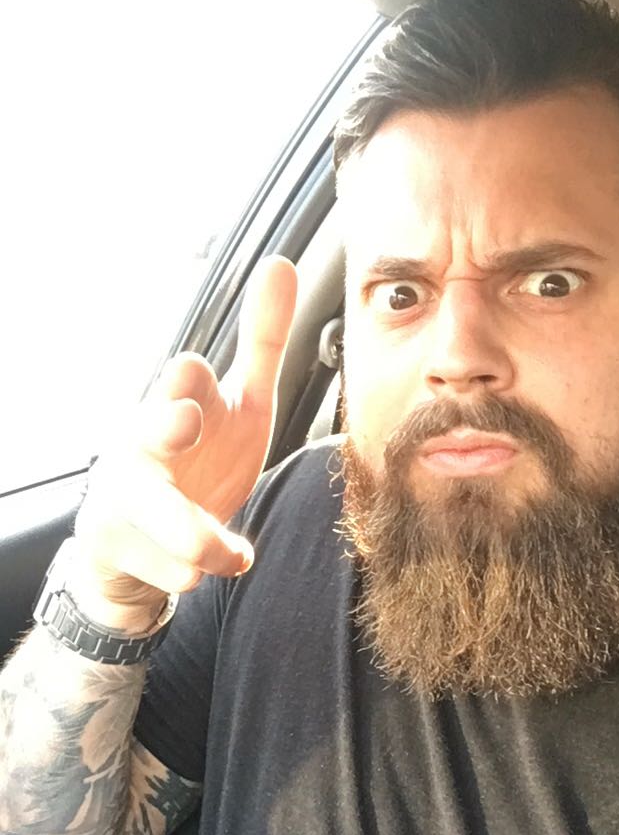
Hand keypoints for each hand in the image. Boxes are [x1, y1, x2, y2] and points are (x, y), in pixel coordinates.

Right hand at [72, 255, 297, 627]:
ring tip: (224, 551)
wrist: (139, 539)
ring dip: (201, 539)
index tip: (197, 380)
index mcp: (176, 406)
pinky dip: (203, 571)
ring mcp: (125, 497)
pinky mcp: (120, 547)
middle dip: (165, 428)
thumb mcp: (238, 403)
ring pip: (165, 518)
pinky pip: (174, 570)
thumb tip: (281, 263)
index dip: (188, 382)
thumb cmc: (197, 458)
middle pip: (148, 432)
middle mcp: (142, 447)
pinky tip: (215, 565)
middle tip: (184, 423)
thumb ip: (260, 343)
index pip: (178, 382)